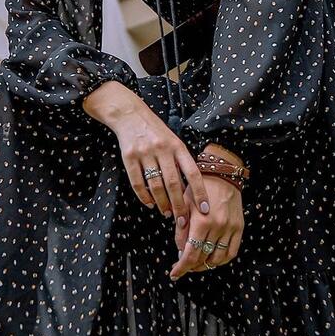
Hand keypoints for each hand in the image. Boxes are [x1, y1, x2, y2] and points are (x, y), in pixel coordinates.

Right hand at [83, 82, 211, 224]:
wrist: (129, 114)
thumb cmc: (155, 131)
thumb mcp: (173, 141)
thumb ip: (181, 161)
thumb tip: (190, 190)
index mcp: (178, 146)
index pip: (193, 172)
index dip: (200, 192)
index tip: (205, 209)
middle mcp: (162, 149)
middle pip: (173, 183)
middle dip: (179, 205)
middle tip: (182, 221)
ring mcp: (145, 153)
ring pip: (155, 185)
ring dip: (162, 203)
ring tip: (166, 213)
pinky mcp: (129, 157)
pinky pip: (137, 182)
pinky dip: (144, 196)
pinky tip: (149, 204)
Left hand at [170, 174, 243, 278]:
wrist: (222, 174)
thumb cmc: (199, 187)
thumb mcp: (184, 204)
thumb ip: (181, 229)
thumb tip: (180, 250)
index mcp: (201, 222)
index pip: (190, 254)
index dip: (181, 268)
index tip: (174, 274)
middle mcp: (217, 227)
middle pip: (202, 258)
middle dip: (190, 266)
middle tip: (182, 266)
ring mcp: (230, 228)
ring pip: (217, 259)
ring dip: (205, 265)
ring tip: (196, 263)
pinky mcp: (239, 228)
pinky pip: (232, 252)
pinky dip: (221, 260)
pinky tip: (212, 259)